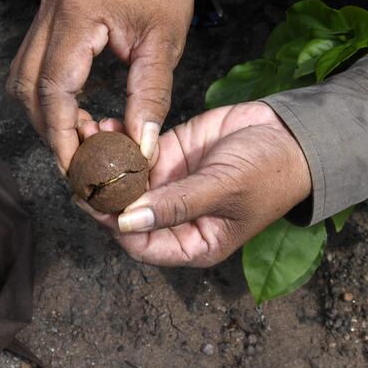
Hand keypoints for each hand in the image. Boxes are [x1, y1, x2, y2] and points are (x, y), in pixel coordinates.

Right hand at [6, 0, 195, 171]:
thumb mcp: (166, 43)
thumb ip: (150, 97)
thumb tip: (139, 146)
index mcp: (78, 15)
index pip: (53, 88)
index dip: (61, 135)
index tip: (76, 167)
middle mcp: (50, 14)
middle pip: (26, 88)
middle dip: (49, 131)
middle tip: (79, 159)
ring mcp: (43, 15)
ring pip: (21, 80)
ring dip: (44, 116)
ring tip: (79, 137)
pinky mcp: (47, 21)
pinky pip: (31, 67)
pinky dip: (46, 97)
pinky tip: (74, 111)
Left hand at [75, 102, 311, 267]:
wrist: (291, 132)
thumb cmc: (269, 171)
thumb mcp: (223, 189)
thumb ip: (176, 205)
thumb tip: (127, 220)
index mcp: (191, 242)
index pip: (139, 243)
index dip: (113, 223)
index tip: (93, 197)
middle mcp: (172, 218)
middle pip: (123, 212)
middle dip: (99, 189)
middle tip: (77, 165)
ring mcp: (167, 186)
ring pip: (123, 180)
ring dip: (103, 161)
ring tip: (85, 136)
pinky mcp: (167, 156)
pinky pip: (133, 153)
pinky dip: (117, 140)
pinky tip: (104, 124)